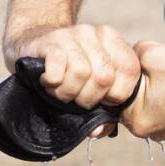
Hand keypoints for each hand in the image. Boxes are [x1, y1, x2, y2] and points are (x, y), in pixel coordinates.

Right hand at [3, 24, 141, 116]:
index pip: (129, 70)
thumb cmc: (68, 71)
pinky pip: (58, 64)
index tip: (101, 101)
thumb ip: (103, 110)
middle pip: (104, 76)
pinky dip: (53, 81)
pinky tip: (49, 81)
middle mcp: (96, 34)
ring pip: (81, 72)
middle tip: (75, 99)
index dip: (116, 94)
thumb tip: (97, 131)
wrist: (35, 44)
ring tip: (60, 91)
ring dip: (68, 92)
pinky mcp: (51, 40)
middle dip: (88, 98)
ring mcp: (73, 34)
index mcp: (114, 42)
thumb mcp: (91, 85)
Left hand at [121, 40, 164, 139]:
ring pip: (152, 98)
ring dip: (158, 83)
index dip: (125, 73)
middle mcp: (153, 133)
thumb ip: (128, 56)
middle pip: (133, 97)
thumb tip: (127, 57)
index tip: (141, 64)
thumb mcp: (148, 53)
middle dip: (142, 79)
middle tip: (160, 68)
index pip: (115, 94)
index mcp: (137, 122)